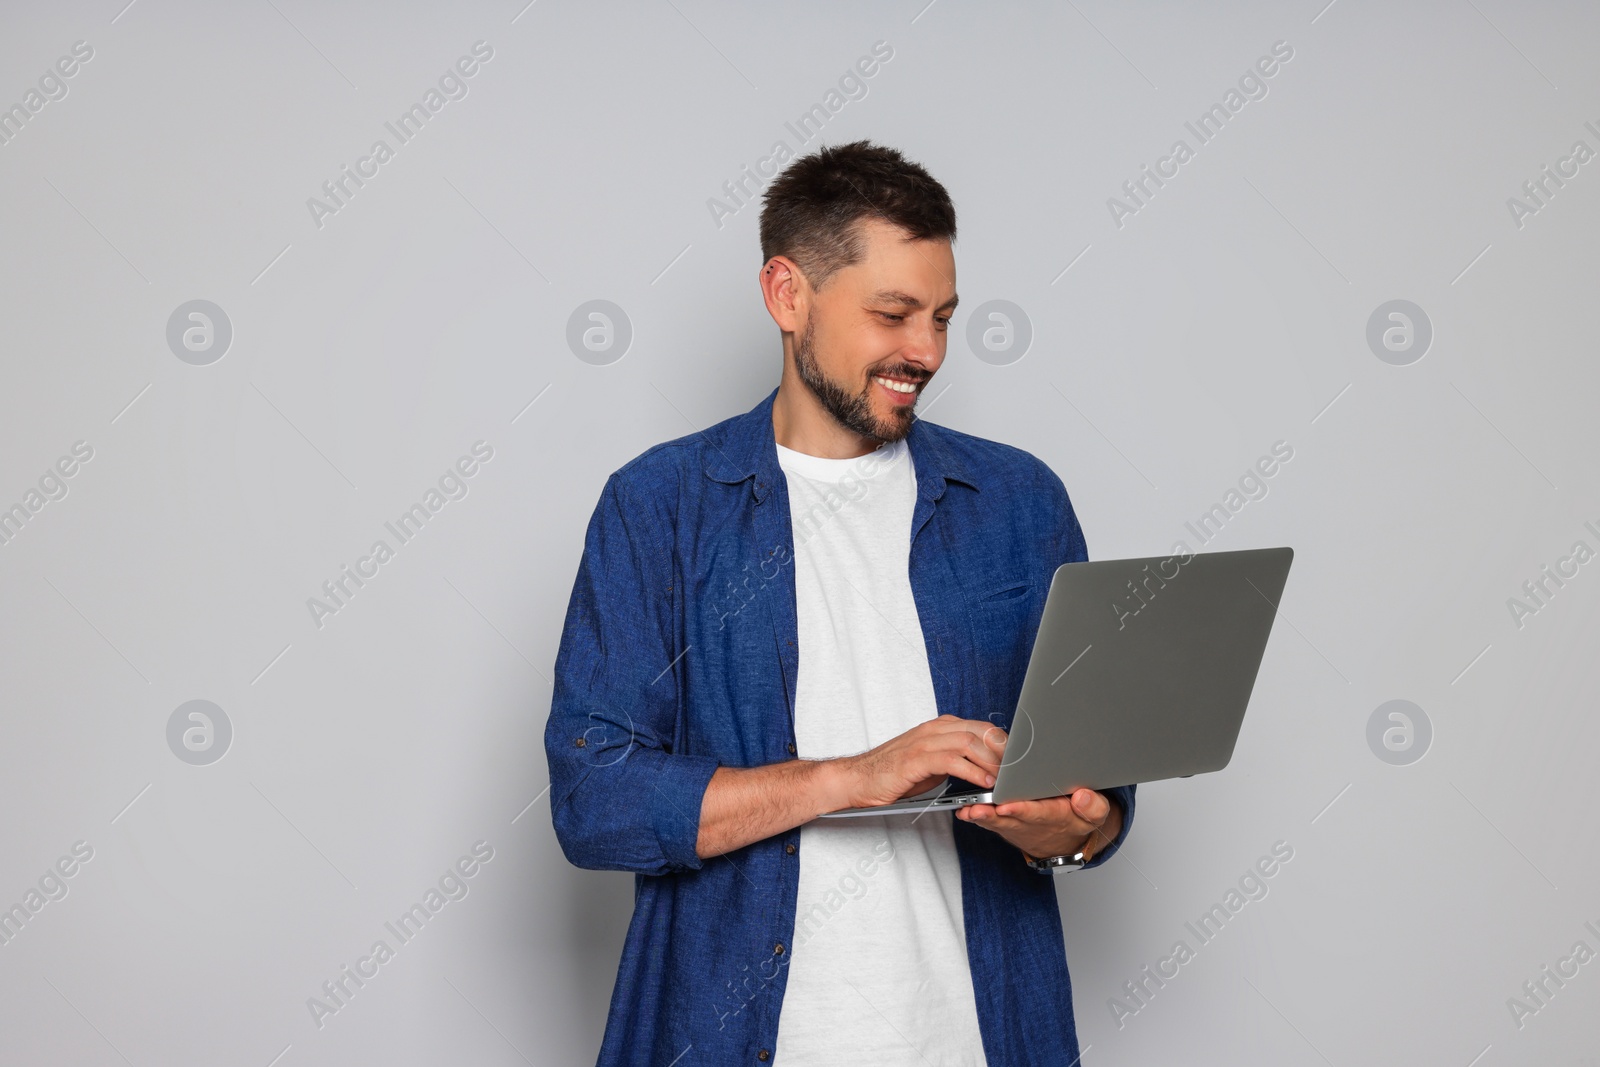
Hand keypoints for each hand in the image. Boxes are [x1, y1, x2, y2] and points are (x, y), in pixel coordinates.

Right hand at [834, 714, 1007, 808]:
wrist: (858, 779)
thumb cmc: (893, 773)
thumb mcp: (930, 762)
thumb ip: (954, 758)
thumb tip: (983, 767)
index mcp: (938, 727)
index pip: (980, 727)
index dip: (1002, 743)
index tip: (1018, 760)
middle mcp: (933, 730)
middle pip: (979, 731)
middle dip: (1002, 752)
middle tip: (1016, 771)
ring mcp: (924, 742)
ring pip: (968, 743)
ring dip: (990, 762)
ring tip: (1003, 779)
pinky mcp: (916, 759)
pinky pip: (952, 760)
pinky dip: (972, 772)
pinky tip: (983, 783)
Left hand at [956, 788, 1122, 861]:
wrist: (1066, 839)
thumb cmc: (1077, 818)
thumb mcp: (1095, 814)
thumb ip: (1093, 806)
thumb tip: (1084, 797)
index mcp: (1056, 816)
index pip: (1038, 812)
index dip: (1022, 810)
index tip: (1008, 805)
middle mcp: (1033, 822)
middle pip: (1012, 818)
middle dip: (994, 813)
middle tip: (978, 809)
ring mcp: (1018, 824)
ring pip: (997, 821)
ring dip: (982, 816)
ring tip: (967, 810)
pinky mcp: (1006, 823)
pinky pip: (991, 821)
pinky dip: (977, 817)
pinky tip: (963, 811)